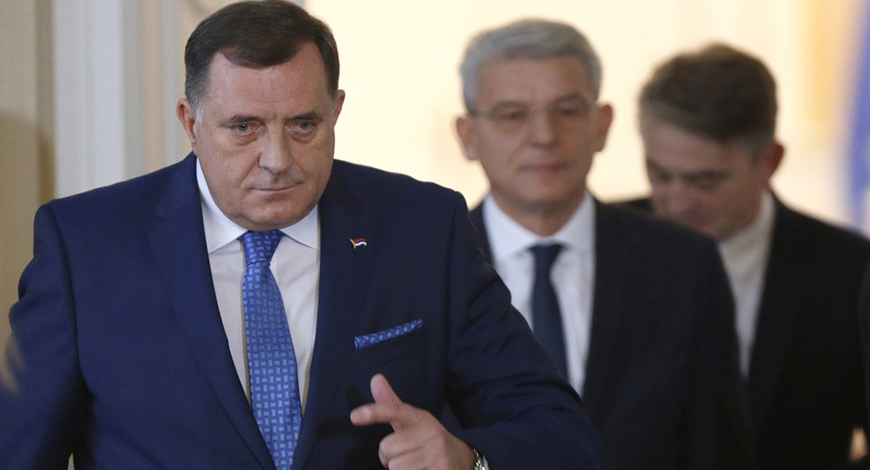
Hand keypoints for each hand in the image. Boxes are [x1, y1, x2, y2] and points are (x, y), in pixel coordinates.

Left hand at [350, 373, 475, 468]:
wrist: (461, 459)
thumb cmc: (427, 440)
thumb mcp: (412, 420)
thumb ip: (390, 403)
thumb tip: (375, 378)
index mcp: (420, 418)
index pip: (395, 410)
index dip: (374, 412)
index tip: (354, 416)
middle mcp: (430, 433)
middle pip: (386, 448)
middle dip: (389, 458)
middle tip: (405, 456)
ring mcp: (437, 454)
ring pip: (395, 467)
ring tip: (413, 466)